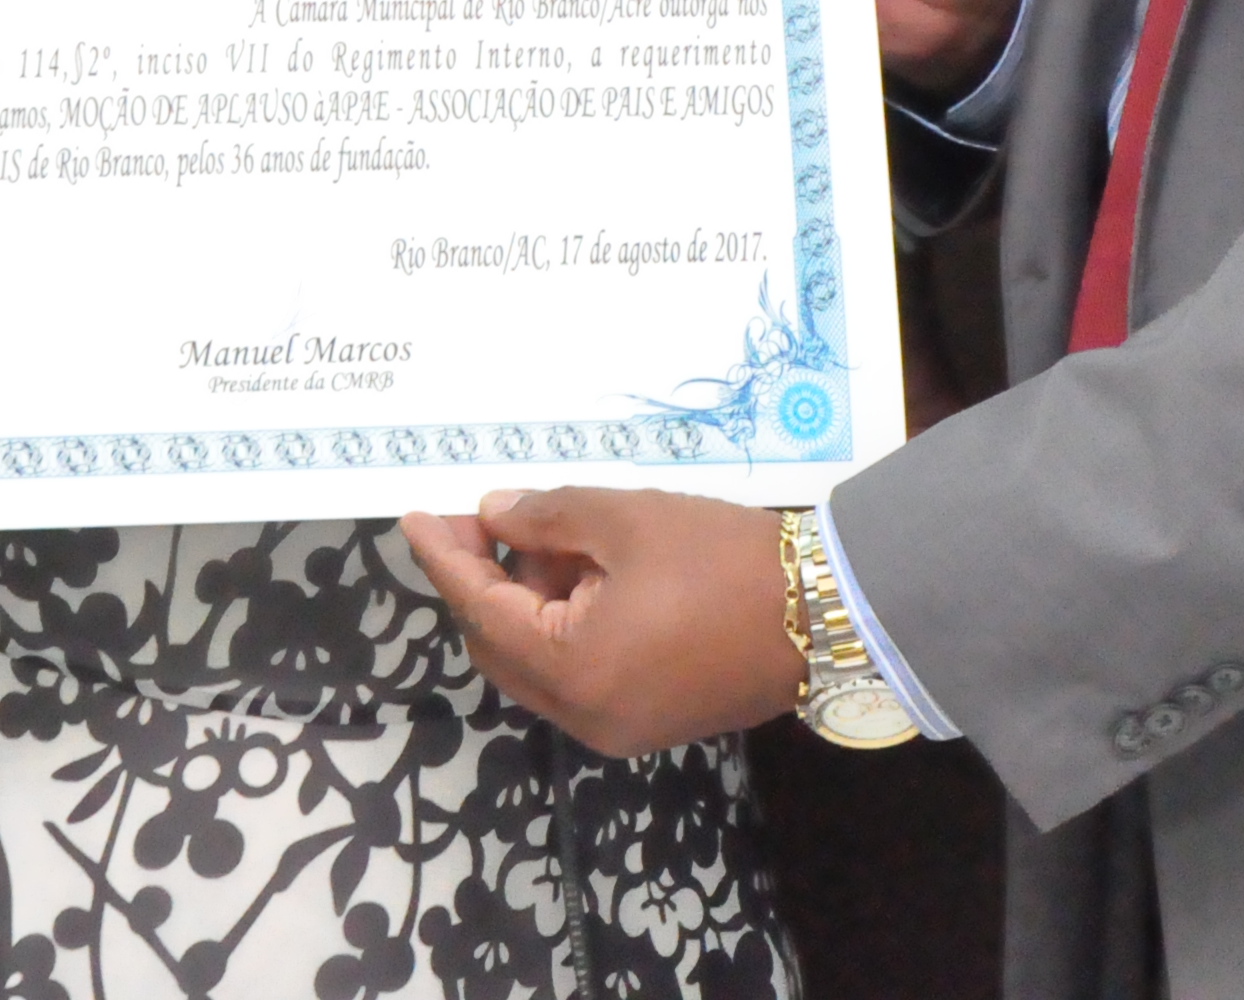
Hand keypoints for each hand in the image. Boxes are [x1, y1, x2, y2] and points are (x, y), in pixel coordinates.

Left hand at [400, 488, 799, 756]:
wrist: (829, 613)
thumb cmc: (722, 560)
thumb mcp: (626, 519)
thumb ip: (546, 516)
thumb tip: (493, 516)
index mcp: (573, 670)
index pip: (482, 609)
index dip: (444, 559)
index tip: (414, 518)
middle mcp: (585, 716)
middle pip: (500, 646)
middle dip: (482, 581)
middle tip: (478, 518)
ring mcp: (618, 727)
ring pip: (538, 661)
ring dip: (526, 599)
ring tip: (542, 530)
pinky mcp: (648, 719)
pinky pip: (577, 672)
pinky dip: (563, 623)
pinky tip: (578, 568)